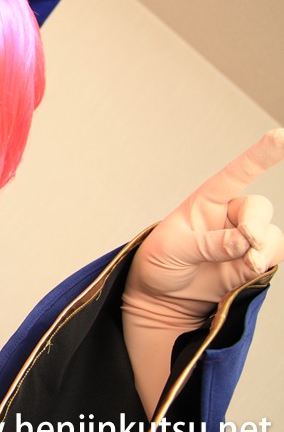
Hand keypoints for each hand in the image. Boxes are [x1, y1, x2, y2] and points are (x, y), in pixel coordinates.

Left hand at [127, 129, 282, 321]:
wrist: (161, 296)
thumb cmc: (160, 261)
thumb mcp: (174, 249)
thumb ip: (209, 243)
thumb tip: (246, 241)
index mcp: (206, 200)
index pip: (236, 173)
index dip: (261, 154)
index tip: (281, 136)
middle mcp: (229, 215)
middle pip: (257, 208)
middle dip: (255, 224)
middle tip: (247, 242)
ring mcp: (244, 238)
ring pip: (269, 234)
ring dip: (261, 248)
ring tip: (244, 264)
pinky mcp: (253, 261)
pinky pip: (272, 255)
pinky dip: (264, 262)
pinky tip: (248, 269)